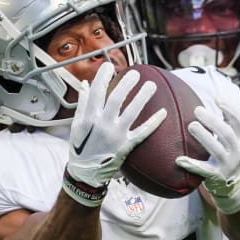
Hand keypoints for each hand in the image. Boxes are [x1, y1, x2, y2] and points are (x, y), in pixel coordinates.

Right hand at [64, 62, 166, 206]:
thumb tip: (85, 84)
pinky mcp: (126, 146)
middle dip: (127, 84)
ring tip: (152, 85)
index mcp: (89, 118)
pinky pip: (142, 132)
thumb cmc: (80, 147)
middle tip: (136, 73)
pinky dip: (153, 123)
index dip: (102, 77)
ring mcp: (116, 136)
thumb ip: (82, 104)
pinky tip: (163, 113)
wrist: (86, 174)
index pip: (96, 92)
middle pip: (116, 99)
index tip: (109, 66)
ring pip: (132, 113)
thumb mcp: (76, 125)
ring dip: (142, 98)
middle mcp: (102, 125)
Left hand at [176, 100, 239, 214]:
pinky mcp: (216, 177)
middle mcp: (237, 152)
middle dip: (214, 121)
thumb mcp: (233, 138)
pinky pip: (203, 171)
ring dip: (204, 137)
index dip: (231, 109)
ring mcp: (227, 165)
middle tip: (197, 110)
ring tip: (191, 125)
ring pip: (217, 151)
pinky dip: (191, 165)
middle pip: (228, 134)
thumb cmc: (228, 153)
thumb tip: (221, 92)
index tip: (217, 98)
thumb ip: (228, 119)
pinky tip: (179, 160)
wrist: (234, 185)